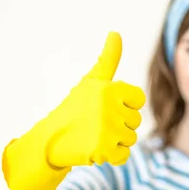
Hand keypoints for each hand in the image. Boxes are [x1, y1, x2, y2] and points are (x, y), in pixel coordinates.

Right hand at [3, 32, 145, 189]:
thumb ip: (108, 59)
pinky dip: (112, 156)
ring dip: (116, 141)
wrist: (49, 140)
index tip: (108, 107)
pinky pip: (124, 155)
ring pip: (131, 138)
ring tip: (95, 135)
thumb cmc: (74, 108)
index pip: (139, 99)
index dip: (126, 105)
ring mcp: (107, 129)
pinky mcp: (103, 149)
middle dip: (120, 125)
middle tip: (98, 124)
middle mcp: (110, 106)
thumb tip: (115, 33)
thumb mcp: (91, 81)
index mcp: (110, 88)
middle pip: (136, 121)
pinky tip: (97, 149)